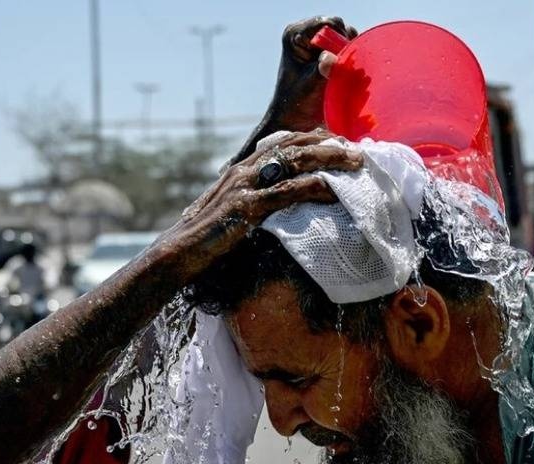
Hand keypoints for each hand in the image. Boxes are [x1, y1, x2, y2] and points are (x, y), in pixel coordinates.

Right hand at [165, 131, 360, 277]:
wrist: (176, 254)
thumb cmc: (204, 241)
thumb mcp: (232, 215)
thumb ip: (254, 205)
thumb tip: (280, 210)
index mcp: (241, 169)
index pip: (282, 142)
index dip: (313, 139)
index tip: (338, 143)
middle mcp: (244, 170)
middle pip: (294, 144)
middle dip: (329, 143)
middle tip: (357, 149)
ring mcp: (245, 186)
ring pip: (296, 161)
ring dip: (330, 158)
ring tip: (356, 161)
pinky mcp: (247, 207)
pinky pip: (289, 192)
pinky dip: (316, 187)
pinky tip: (336, 190)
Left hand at [268, 16, 357, 132]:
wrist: (294, 120)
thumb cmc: (296, 103)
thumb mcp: (310, 85)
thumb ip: (322, 70)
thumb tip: (332, 58)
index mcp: (295, 35)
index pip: (325, 23)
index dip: (338, 37)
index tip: (341, 58)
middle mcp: (305, 33)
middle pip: (338, 27)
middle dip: (345, 45)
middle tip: (344, 68)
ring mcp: (317, 42)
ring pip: (345, 36)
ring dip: (349, 53)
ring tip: (343, 72)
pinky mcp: (327, 51)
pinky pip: (347, 47)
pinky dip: (350, 58)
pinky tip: (346, 73)